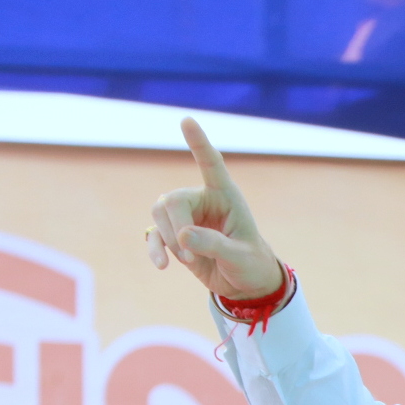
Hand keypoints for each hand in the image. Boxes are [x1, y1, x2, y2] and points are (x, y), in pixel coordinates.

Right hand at [146, 118, 285, 299]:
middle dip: (176, 228)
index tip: (187, 120)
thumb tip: (182, 236)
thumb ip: (215, 245)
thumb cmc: (250, 264)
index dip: (199, 143)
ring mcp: (186, 216)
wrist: (245, 284)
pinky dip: (155, 249)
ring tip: (190, 262)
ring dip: (168, 241)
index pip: (211, 164)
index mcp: (226, 196)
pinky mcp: (173, 235)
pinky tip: (162, 266)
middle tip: (191, 257)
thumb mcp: (239, 257)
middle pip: (172, 200)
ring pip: (159, 214)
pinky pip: (154, 234)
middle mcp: (203, 201)